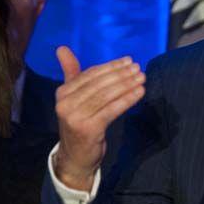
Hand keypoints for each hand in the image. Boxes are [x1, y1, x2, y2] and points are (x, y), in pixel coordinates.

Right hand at [53, 46, 145, 190]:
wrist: (75, 156)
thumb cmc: (79, 122)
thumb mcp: (73, 97)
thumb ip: (71, 72)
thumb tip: (62, 47)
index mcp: (62, 93)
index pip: (90, 74)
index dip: (110, 66)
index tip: (128, 60)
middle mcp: (66, 104)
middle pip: (100, 84)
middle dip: (121, 74)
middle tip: (138, 68)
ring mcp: (76, 117)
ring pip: (107, 96)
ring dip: (127, 85)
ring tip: (142, 78)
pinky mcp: (88, 128)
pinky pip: (112, 110)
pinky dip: (128, 99)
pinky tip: (140, 92)